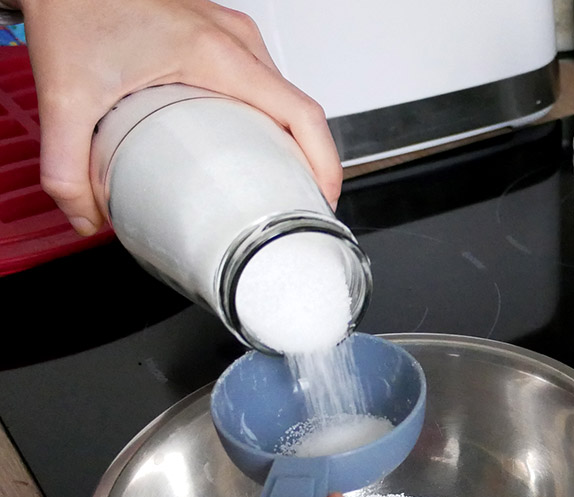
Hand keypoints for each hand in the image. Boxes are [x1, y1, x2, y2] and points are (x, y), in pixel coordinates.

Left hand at [15, 0, 342, 235]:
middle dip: (310, 162)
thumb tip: (85, 216)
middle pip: (300, 109)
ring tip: (280, 181)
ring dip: (291, 140)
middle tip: (298, 204)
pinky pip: (264, 82)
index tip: (322, 201)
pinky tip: (250, 143)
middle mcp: (234, 40)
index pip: (302, 113)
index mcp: (217, 54)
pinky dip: (270, 118)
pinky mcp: (219, 35)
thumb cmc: (74, 6)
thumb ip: (66, 168)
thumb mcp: (66, 95)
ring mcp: (231, 34)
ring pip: (284, 95)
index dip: (324, 164)